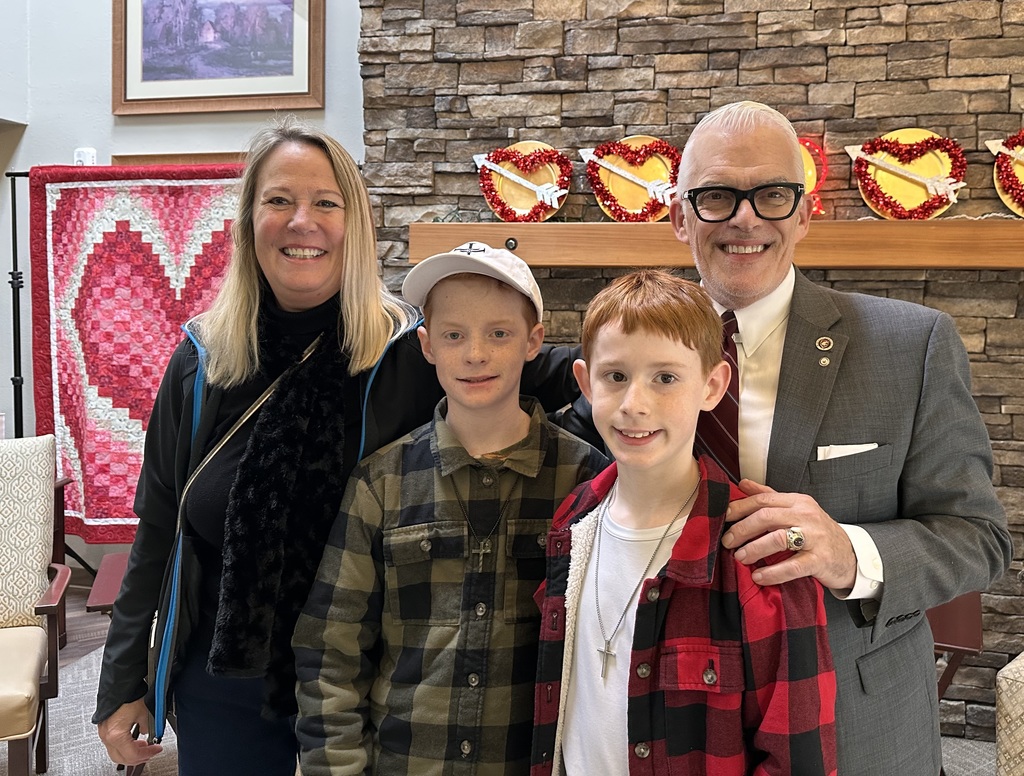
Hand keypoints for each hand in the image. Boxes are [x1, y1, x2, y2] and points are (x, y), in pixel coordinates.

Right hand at [97, 699, 162, 765]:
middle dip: (137, 758)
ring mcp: (103, 731)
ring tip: (143, 746)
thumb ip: (148, 728)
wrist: (119, 681)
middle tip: (150, 752)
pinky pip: (112, 742)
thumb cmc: (129, 693)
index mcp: (116, 735)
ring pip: (115, 752)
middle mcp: (106, 735)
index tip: (156, 749)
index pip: (132, 755)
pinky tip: (133, 738)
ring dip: (130, 751)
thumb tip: (150, 733)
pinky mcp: (103, 725)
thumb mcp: (146, 712)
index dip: (147, 754)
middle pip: (120, 758)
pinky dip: (124, 744)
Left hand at [722, 479, 856, 589]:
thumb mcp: (796, 510)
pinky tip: (758, 576)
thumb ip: (769, 497)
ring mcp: (815, 537)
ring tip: (739, 557)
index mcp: (798, 501)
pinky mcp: (820, 560)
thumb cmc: (817, 532)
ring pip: (778, 539)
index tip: (724, 517)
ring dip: (754, 549)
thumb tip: (742, 483)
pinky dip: (772, 572)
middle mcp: (807, 515)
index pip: (763, 500)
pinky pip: (792, 566)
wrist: (851, 555)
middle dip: (742, 529)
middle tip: (727, 541)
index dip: (740, 508)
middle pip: (767, 516)